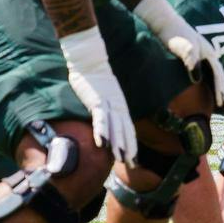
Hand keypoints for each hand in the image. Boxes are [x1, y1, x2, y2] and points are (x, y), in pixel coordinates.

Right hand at [60, 28, 136, 163]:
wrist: (89, 57)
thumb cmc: (94, 76)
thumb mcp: (102, 94)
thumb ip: (104, 107)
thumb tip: (104, 119)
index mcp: (119, 105)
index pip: (127, 128)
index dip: (131, 144)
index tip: (134, 159)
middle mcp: (116, 106)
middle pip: (124, 131)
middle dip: (129, 149)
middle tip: (133, 165)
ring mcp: (107, 103)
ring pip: (115, 128)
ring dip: (119, 144)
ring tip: (123, 160)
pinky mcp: (96, 100)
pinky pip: (100, 119)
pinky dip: (103, 131)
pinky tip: (104, 144)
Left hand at [129, 0, 223, 110]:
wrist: (165, 22)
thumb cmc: (174, 34)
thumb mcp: (183, 47)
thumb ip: (190, 61)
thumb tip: (197, 79)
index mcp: (209, 53)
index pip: (219, 75)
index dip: (221, 90)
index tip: (222, 103)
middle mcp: (209, 54)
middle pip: (220, 75)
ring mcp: (203, 55)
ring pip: (215, 74)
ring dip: (219, 87)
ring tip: (221, 100)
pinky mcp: (195, 57)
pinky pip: (206, 73)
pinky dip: (210, 82)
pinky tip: (208, 88)